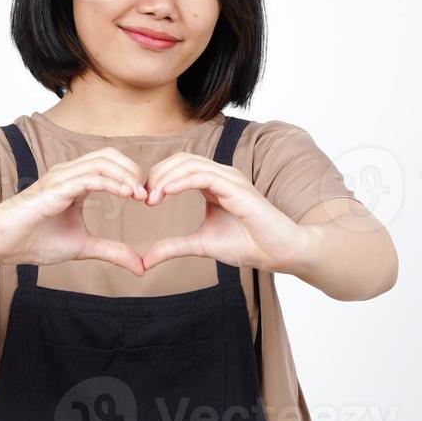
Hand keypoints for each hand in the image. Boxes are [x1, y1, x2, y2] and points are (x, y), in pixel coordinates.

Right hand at [0, 148, 150, 276]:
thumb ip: (112, 251)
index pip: (111, 165)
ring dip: (127, 175)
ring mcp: (60, 177)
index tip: (149, 199)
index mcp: (75, 182)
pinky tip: (128, 194)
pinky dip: (112, 183)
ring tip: (142, 194)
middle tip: (150, 194)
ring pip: (102, 161)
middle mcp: (68, 173)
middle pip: (110, 155)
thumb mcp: (83, 248)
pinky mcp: (55, 188)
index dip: (133, 177)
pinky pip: (89, 177)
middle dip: (134, 170)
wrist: (1, 244)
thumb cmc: (34, 241)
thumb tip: (140, 266)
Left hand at [137, 152, 308, 273]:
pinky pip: (204, 175)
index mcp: (214, 184)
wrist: (279, 252)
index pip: (179, 167)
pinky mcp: (237, 187)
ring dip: (165, 177)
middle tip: (142, 197)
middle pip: (180, 160)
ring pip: (189, 164)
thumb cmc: (249, 245)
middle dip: (157, 175)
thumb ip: (174, 247)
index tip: (143, 200)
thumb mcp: (201, 245)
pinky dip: (181, 181)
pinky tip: (166, 192)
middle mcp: (222, 175)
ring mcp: (230, 178)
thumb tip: (145, 260)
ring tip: (150, 197)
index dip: (157, 179)